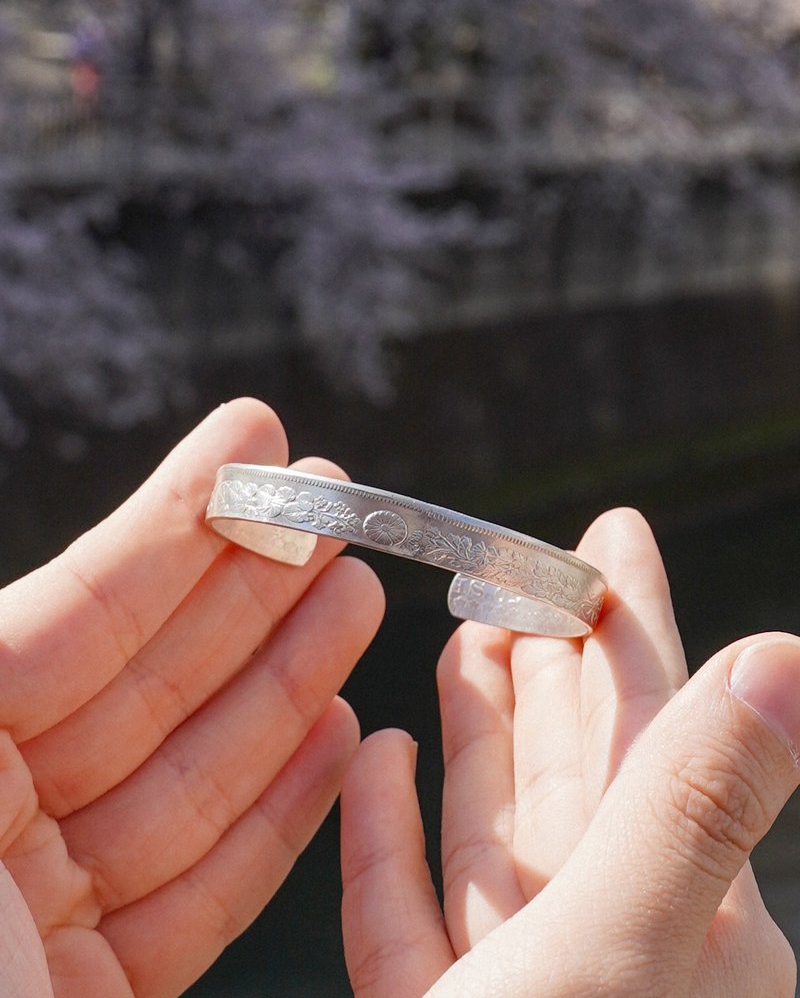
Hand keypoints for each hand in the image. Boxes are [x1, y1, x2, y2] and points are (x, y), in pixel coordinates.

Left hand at [0, 398, 383, 997]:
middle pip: (144, 681)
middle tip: (338, 504)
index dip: (176, 522)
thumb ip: (4, 655)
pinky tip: (338, 732)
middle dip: (249, 585)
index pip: (73, 614)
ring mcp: (38, 920)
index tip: (257, 440)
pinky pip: (204, 884)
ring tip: (359, 596)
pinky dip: (277, 805)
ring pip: (189, 774)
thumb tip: (46, 595)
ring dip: (285, 680)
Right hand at [341, 508, 797, 997]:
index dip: (628, 621)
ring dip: (476, 727)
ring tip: (466, 640)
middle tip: (524, 574)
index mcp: (681, 920)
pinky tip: (380, 759)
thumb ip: (687, 803)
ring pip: (492, 830)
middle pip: (574, 766)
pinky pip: (405, 912)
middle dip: (551, 661)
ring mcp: (515, 985)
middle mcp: (606, 944)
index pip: (653, 726)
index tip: (610, 535)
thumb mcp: (632, 947)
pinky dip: (386, 835)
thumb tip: (779, 655)